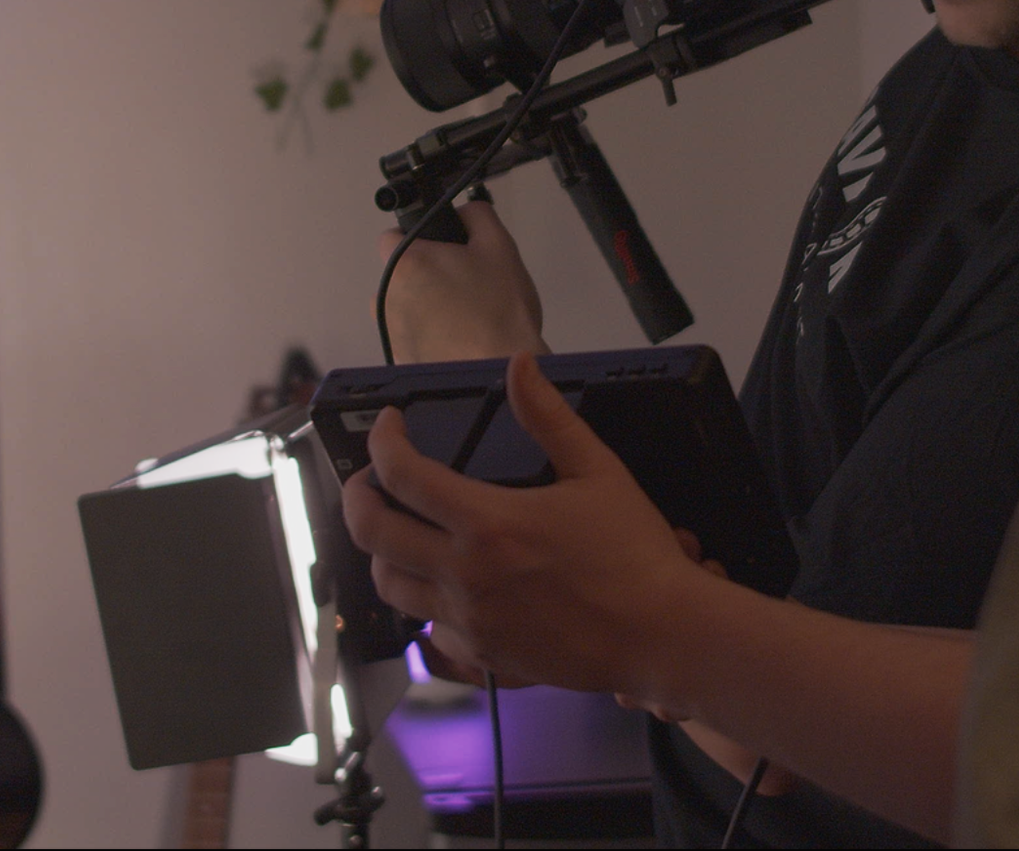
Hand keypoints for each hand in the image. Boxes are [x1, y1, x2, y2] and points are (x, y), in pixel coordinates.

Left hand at [341, 353, 710, 699]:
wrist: (660, 634)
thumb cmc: (634, 552)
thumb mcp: (598, 471)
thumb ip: (549, 417)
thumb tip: (520, 364)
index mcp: (487, 522)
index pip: (402, 476)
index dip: (383, 441)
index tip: (390, 426)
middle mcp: (464, 574)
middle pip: (373, 533)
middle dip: (358, 496)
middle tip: (372, 479)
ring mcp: (469, 620)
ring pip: (389, 585)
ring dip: (382, 551)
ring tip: (401, 530)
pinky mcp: (483, 654)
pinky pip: (428, 628)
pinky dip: (424, 601)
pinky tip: (445, 585)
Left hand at [379, 201, 546, 362]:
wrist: (499, 371)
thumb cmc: (499, 313)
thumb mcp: (499, 246)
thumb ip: (477, 214)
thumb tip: (465, 210)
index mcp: (405, 262)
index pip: (392, 235)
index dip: (418, 237)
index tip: (439, 247)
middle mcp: (387, 297)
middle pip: (401, 273)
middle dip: (428, 274)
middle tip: (465, 282)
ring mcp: (391, 331)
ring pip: (407, 306)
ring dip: (428, 306)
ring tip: (466, 315)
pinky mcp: (402, 358)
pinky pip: (412, 335)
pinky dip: (430, 334)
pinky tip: (460, 336)